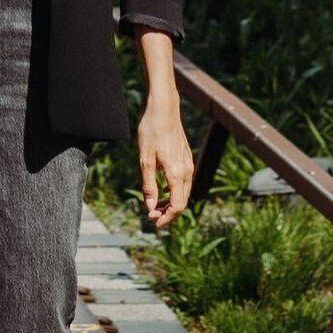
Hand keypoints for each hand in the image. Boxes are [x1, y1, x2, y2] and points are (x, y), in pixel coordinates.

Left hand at [137, 92, 193, 226]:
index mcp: (177, 174)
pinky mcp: (186, 160)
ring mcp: (188, 165)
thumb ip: (149, 185)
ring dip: (170, 203)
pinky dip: (173, 192)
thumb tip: (150, 206)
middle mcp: (186, 171)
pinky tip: (161, 191)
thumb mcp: (145, 160)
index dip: (167, 218)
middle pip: (182, 202)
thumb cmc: (152, 132)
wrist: (164, 110)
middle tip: (151, 216)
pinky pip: (183, 183)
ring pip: (183, 193)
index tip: (154, 222)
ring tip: (154, 205)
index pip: (178, 206)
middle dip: (168, 213)